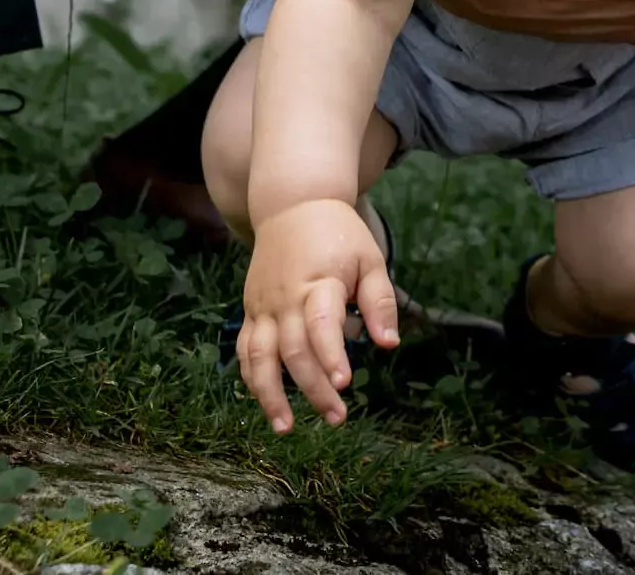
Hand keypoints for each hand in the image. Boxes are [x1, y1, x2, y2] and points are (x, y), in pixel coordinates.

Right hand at [236, 198, 398, 432]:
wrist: (293, 206)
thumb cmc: (339, 235)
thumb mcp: (370, 259)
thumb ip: (380, 302)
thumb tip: (389, 344)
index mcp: (318, 281)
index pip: (321, 323)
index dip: (330, 355)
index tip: (344, 383)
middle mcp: (285, 297)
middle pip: (293, 349)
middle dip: (313, 387)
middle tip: (337, 416)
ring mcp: (263, 306)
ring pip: (259, 357)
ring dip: (270, 395)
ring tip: (286, 428)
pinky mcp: (251, 311)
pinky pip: (245, 350)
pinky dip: (251, 379)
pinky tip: (266, 404)